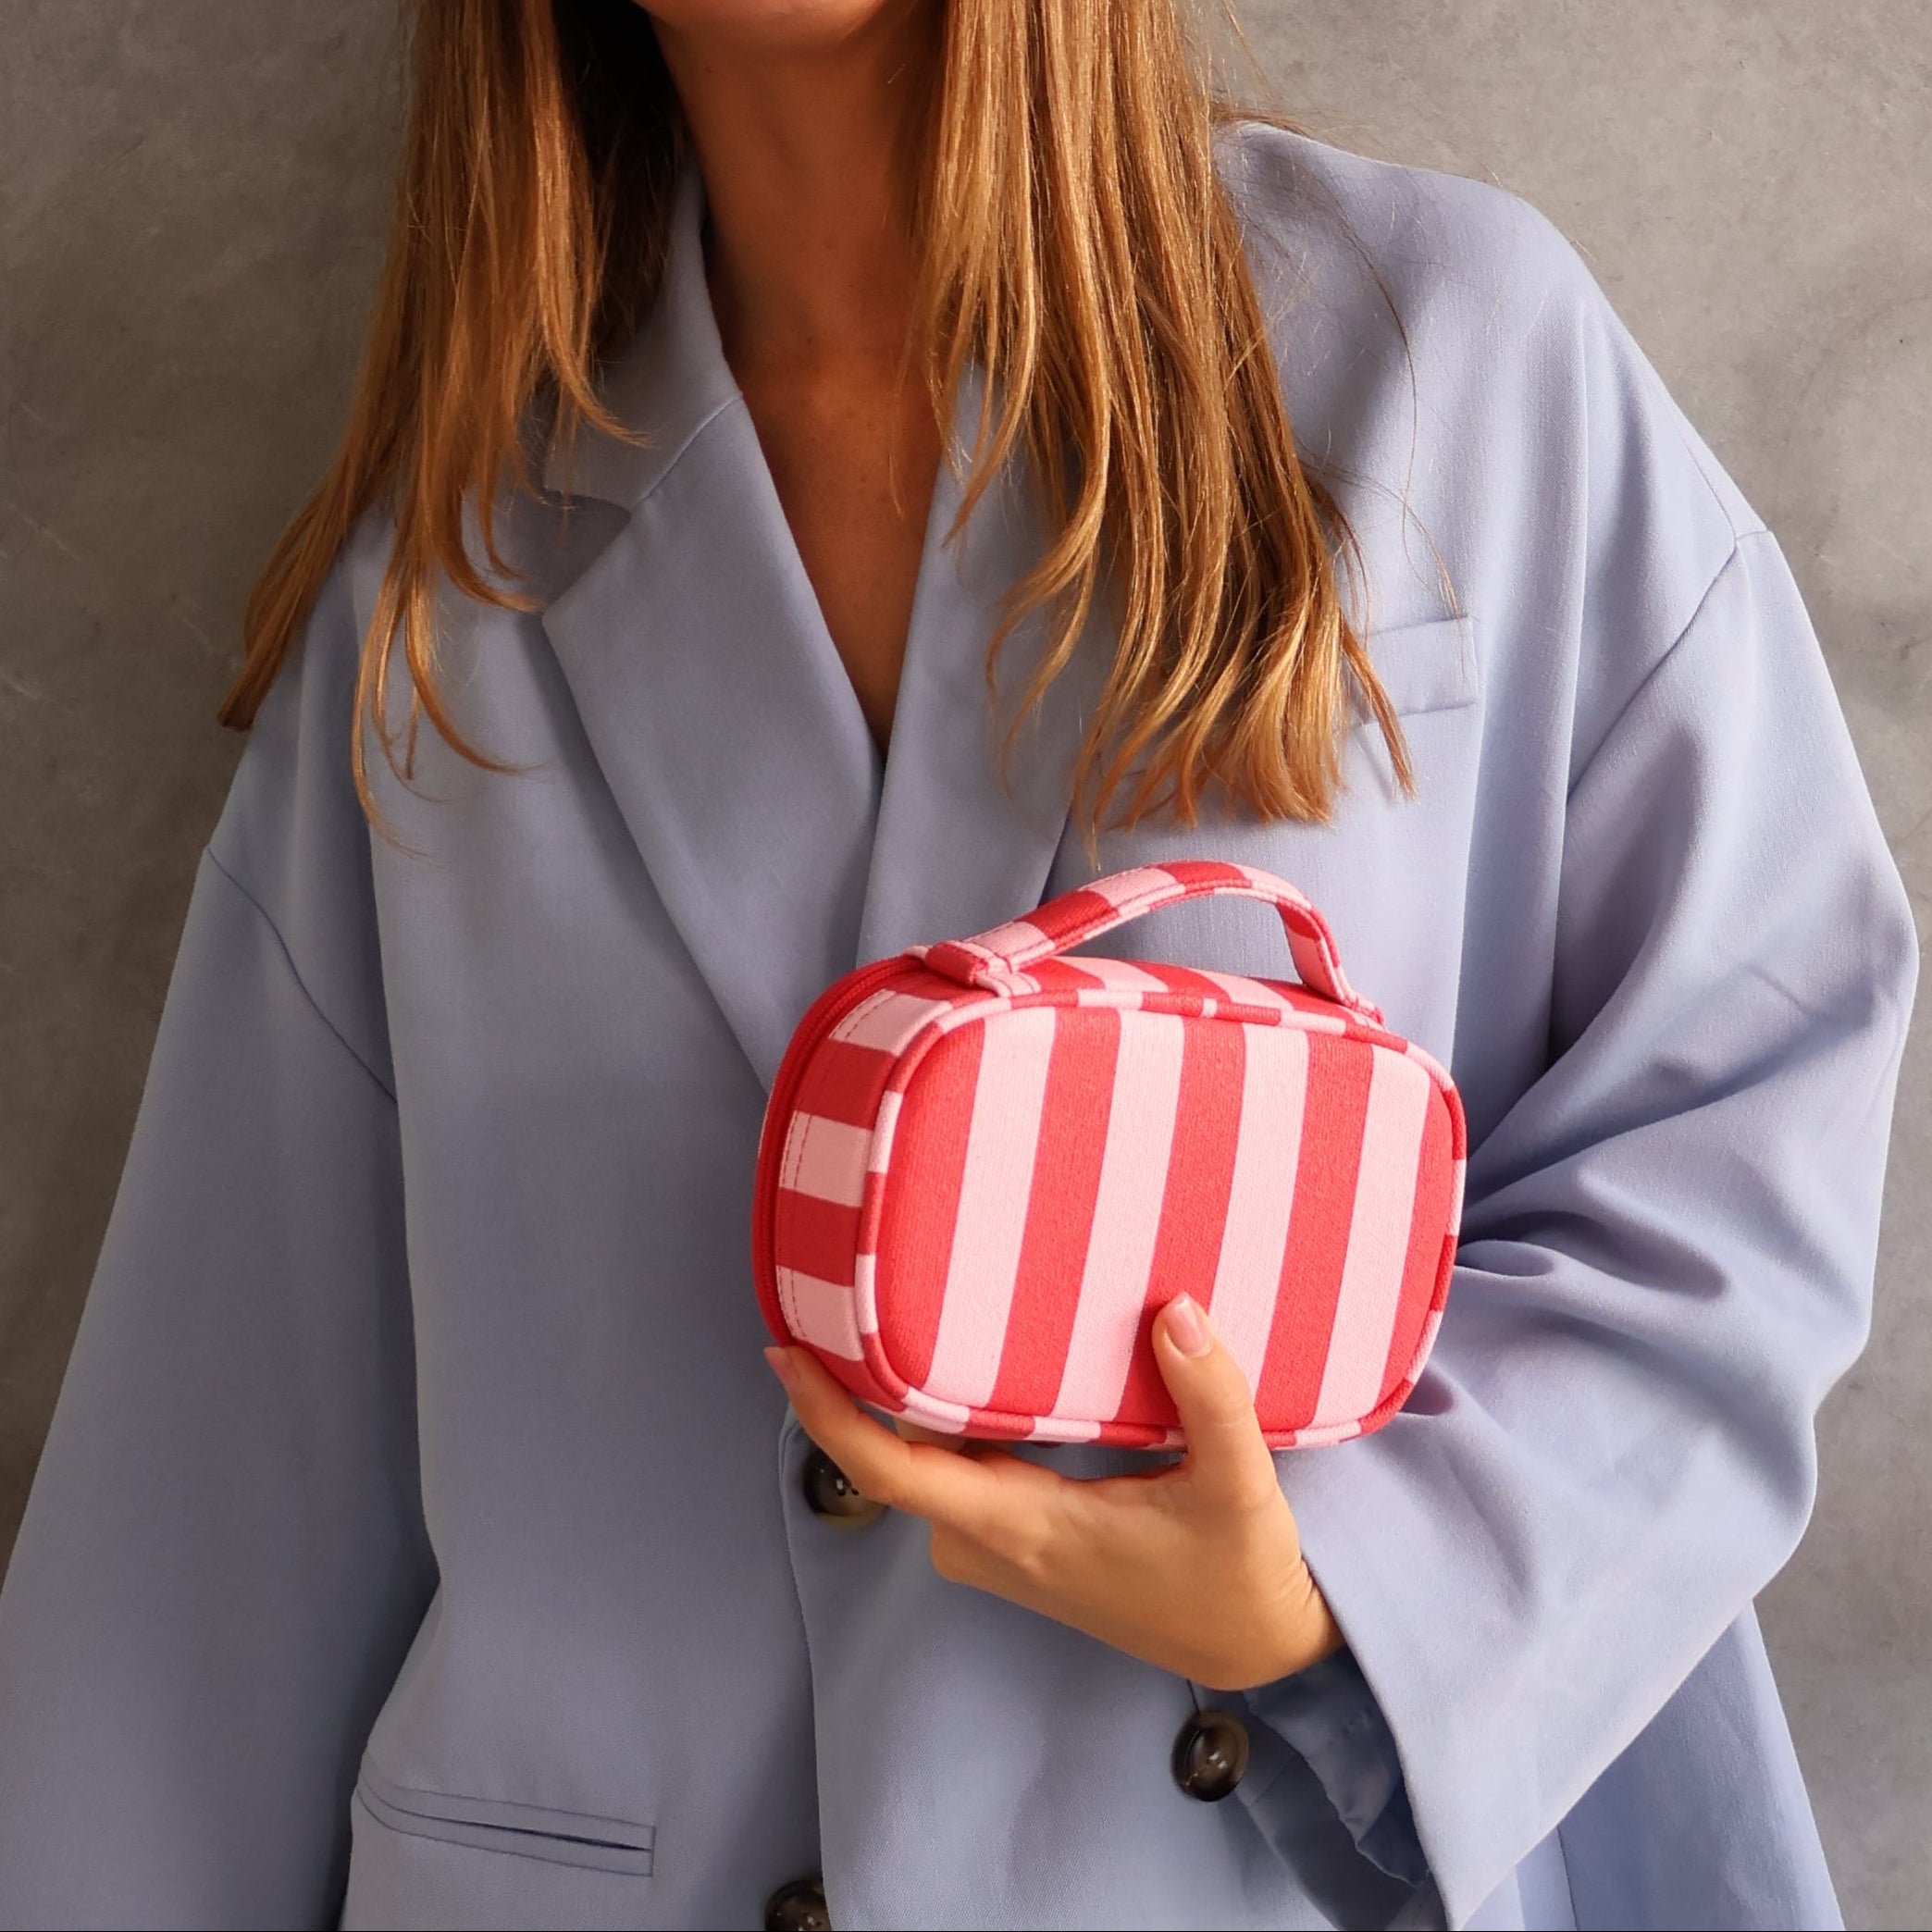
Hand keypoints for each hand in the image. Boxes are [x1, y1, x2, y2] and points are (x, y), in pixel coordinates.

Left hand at [765, 1294, 1342, 1690]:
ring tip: (900, 1300)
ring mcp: (998, 1547)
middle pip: (899, 1452)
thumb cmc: (1239, 1575)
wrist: (1253, 1647)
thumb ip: (1212, 1398)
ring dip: (909, 1395)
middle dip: (867, 1377)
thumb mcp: (1240, 1486)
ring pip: (926, 1460)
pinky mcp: (1015, 1542)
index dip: (831, 1416)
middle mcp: (992, 1543)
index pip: (894, 1474)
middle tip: (854, 1280)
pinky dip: (944, 1419)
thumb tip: (1177, 1311)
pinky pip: (952, 1471)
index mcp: (1025, 1530)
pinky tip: (960, 1358)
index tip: (787, 1355)